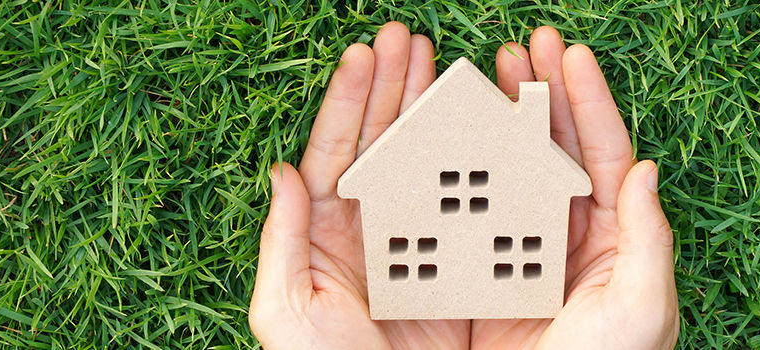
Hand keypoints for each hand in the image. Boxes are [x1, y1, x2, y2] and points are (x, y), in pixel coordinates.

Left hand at [248, 22, 469, 348]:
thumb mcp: (287, 309)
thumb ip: (281, 241)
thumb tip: (280, 170)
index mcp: (328, 231)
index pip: (337, 151)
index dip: (349, 99)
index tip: (365, 53)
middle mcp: (372, 226)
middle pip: (382, 142)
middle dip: (393, 87)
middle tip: (409, 39)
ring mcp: (417, 239)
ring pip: (423, 161)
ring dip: (428, 109)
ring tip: (438, 63)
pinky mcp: (454, 261)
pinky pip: (465, 201)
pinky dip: (473, 161)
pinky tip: (480, 127)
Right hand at [468, 27, 678, 348]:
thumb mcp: (641, 309)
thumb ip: (649, 240)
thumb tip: (647, 170)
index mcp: (612, 236)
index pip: (604, 153)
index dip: (589, 100)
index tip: (569, 53)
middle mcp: (568, 233)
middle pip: (557, 148)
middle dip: (543, 93)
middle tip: (524, 46)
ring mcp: (524, 246)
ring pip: (514, 168)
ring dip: (504, 118)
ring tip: (490, 72)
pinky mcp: (486, 268)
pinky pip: (475, 207)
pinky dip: (464, 169)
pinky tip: (451, 138)